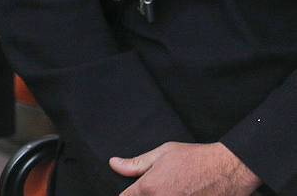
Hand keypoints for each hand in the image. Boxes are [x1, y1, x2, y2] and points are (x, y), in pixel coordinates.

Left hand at [109, 142, 260, 195]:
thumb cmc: (197, 158)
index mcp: (149, 187)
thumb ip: (136, 164)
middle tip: (159, 189)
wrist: (230, 169)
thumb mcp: (162, 154)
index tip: (136, 191)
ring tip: (173, 190)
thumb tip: (114, 164)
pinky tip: (183, 194)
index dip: (129, 194)